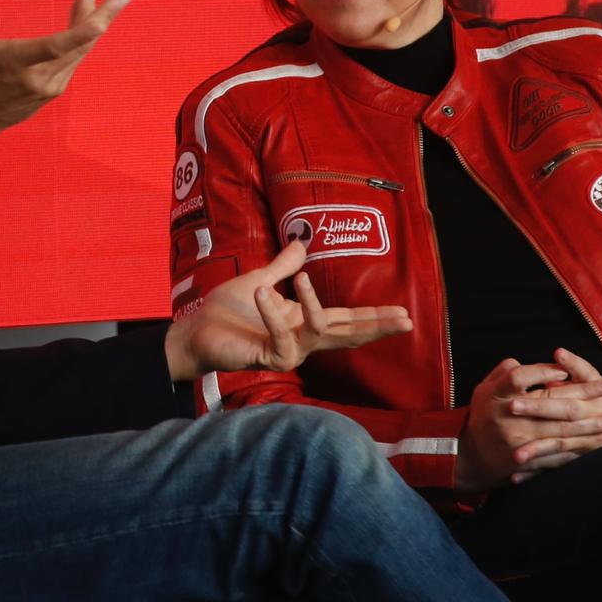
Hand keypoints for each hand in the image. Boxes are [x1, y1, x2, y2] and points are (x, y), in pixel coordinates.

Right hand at [0, 0, 131, 198]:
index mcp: (16, 63)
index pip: (53, 47)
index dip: (78, 33)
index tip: (101, 22)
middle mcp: (38, 78)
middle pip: (79, 46)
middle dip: (102, 18)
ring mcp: (49, 87)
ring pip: (79, 52)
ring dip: (91, 25)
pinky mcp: (52, 91)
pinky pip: (73, 61)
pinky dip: (80, 40)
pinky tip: (81, 22)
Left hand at [165, 240, 412, 381]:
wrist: (195, 331)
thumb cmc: (225, 312)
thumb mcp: (259, 280)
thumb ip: (282, 267)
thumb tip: (302, 243)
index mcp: (302, 322)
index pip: (345, 320)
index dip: (373, 316)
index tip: (402, 311)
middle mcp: (301, 340)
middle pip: (347, 334)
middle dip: (376, 326)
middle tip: (405, 320)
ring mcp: (287, 351)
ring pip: (319, 331)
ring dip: (312, 302)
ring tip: (301, 277)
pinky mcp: (268, 358)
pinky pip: (281, 337)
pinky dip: (273, 313)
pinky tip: (262, 293)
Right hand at [455, 354, 601, 491]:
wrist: (468, 457)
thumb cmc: (481, 418)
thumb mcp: (483, 390)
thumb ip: (503, 373)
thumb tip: (525, 362)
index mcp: (495, 396)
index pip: (519, 377)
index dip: (542, 372)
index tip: (563, 370)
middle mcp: (507, 417)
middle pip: (550, 403)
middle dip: (583, 395)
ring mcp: (518, 441)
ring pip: (561, 431)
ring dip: (591, 427)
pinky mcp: (527, 461)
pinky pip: (558, 455)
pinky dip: (580, 450)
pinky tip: (598, 445)